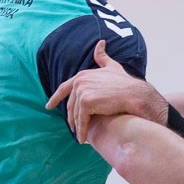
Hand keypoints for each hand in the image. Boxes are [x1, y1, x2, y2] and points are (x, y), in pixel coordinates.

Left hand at [46, 40, 165, 142]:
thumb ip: (103, 57)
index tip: (48, 106)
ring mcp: (81, 91)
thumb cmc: (125, 83)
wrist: (134, 94)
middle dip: (71, 118)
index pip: (64, 88)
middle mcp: (79, 81)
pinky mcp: (86, 103)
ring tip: (80, 136)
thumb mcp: (112, 67)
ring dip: (77, 127)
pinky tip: (83, 139)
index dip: (55, 98)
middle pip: (70, 105)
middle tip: (73, 129)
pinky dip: (82, 131)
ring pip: (75, 114)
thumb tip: (100, 44)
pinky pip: (82, 121)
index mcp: (82, 75)